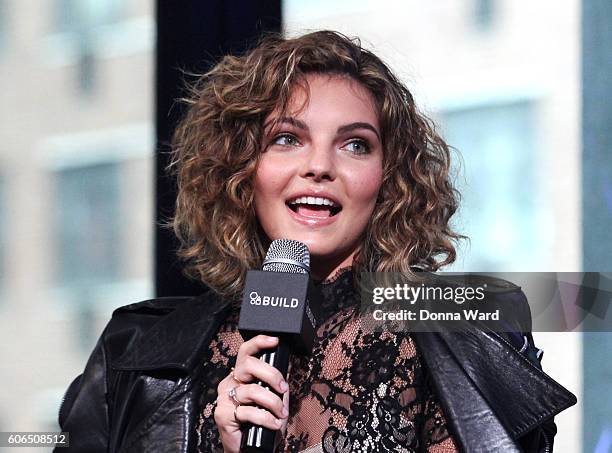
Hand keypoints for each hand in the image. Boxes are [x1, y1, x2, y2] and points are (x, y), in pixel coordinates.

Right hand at [214, 335, 289, 452]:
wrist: (249, 447)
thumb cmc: (260, 422)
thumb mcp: (271, 399)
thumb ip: (275, 385)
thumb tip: (287, 373)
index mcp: (240, 375)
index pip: (246, 352)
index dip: (259, 342)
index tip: (274, 341)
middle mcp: (230, 383)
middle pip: (249, 365)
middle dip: (271, 375)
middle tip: (283, 388)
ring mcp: (225, 398)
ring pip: (252, 390)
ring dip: (273, 402)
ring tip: (281, 413)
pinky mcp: (223, 415)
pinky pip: (249, 411)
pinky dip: (266, 418)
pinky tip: (273, 424)